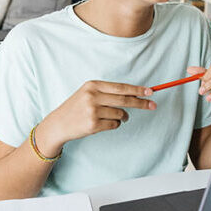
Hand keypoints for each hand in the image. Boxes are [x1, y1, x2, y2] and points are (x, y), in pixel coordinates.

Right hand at [38, 81, 154, 154]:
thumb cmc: (77, 108)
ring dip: (122, 117)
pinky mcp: (93, 125)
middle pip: (124, 99)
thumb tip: (134, 95)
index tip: (150, 92)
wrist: (58, 124)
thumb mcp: (88, 93)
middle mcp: (92, 96)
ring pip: (120, 113)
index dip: (137, 90)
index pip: (121, 87)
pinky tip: (104, 123)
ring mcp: (92, 111)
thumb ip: (108, 93)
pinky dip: (114, 124)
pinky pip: (114, 124)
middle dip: (141, 103)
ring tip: (115, 117)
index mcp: (93, 85)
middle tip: (153, 105)